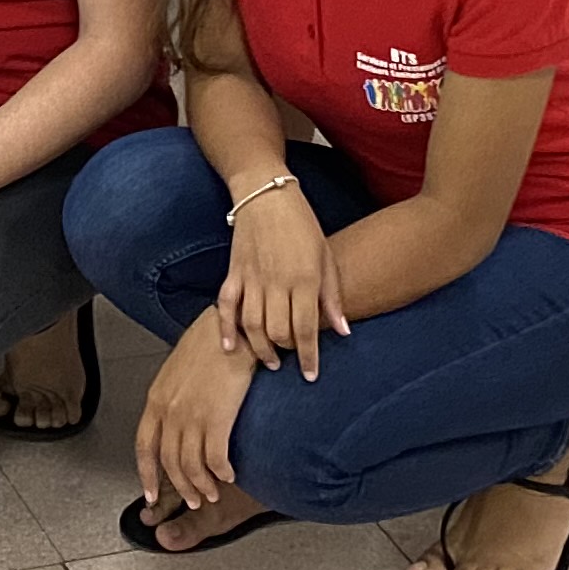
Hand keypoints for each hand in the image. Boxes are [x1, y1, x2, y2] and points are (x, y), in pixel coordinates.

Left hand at [131, 329, 255, 515]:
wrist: (232, 328)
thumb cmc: (209, 343)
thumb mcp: (178, 371)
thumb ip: (172, 398)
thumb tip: (175, 421)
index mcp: (157, 399)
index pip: (144, 447)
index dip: (147, 475)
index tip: (151, 494)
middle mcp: (169, 411)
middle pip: (169, 463)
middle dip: (181, 487)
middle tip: (193, 500)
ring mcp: (191, 416)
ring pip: (191, 467)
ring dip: (202, 486)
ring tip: (212, 493)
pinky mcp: (217, 418)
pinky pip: (215, 460)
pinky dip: (221, 473)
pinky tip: (229, 475)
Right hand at [213, 186, 346, 375]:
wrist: (266, 194)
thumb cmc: (302, 224)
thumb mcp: (326, 256)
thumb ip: (332, 296)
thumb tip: (343, 332)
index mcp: (304, 278)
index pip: (307, 328)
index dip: (309, 357)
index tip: (311, 376)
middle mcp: (277, 282)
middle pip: (278, 331)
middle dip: (286, 351)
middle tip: (292, 355)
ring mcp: (251, 277)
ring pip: (252, 324)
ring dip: (261, 348)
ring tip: (269, 361)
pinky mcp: (233, 272)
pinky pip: (226, 305)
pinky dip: (225, 329)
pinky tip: (230, 347)